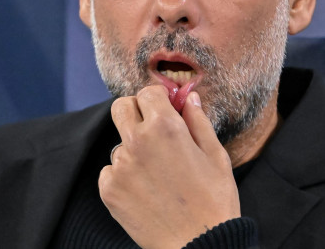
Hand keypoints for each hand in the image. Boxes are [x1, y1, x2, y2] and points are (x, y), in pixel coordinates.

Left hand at [99, 85, 240, 248]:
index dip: (159, 99)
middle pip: (121, 107)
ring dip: (134, 150)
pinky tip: (147, 191)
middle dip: (136, 111)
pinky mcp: (109, 190)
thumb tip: (189, 97)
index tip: (166, 109)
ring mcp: (119, 166)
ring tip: (159, 174)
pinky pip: (111, 171)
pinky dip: (125, 176)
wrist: (199, 245)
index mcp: (165, 127)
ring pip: (119, 144)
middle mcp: (137, 141)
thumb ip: (198, 120)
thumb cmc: (214, 200)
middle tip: (152, 129)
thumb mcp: (215, 155)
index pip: (147, 92)